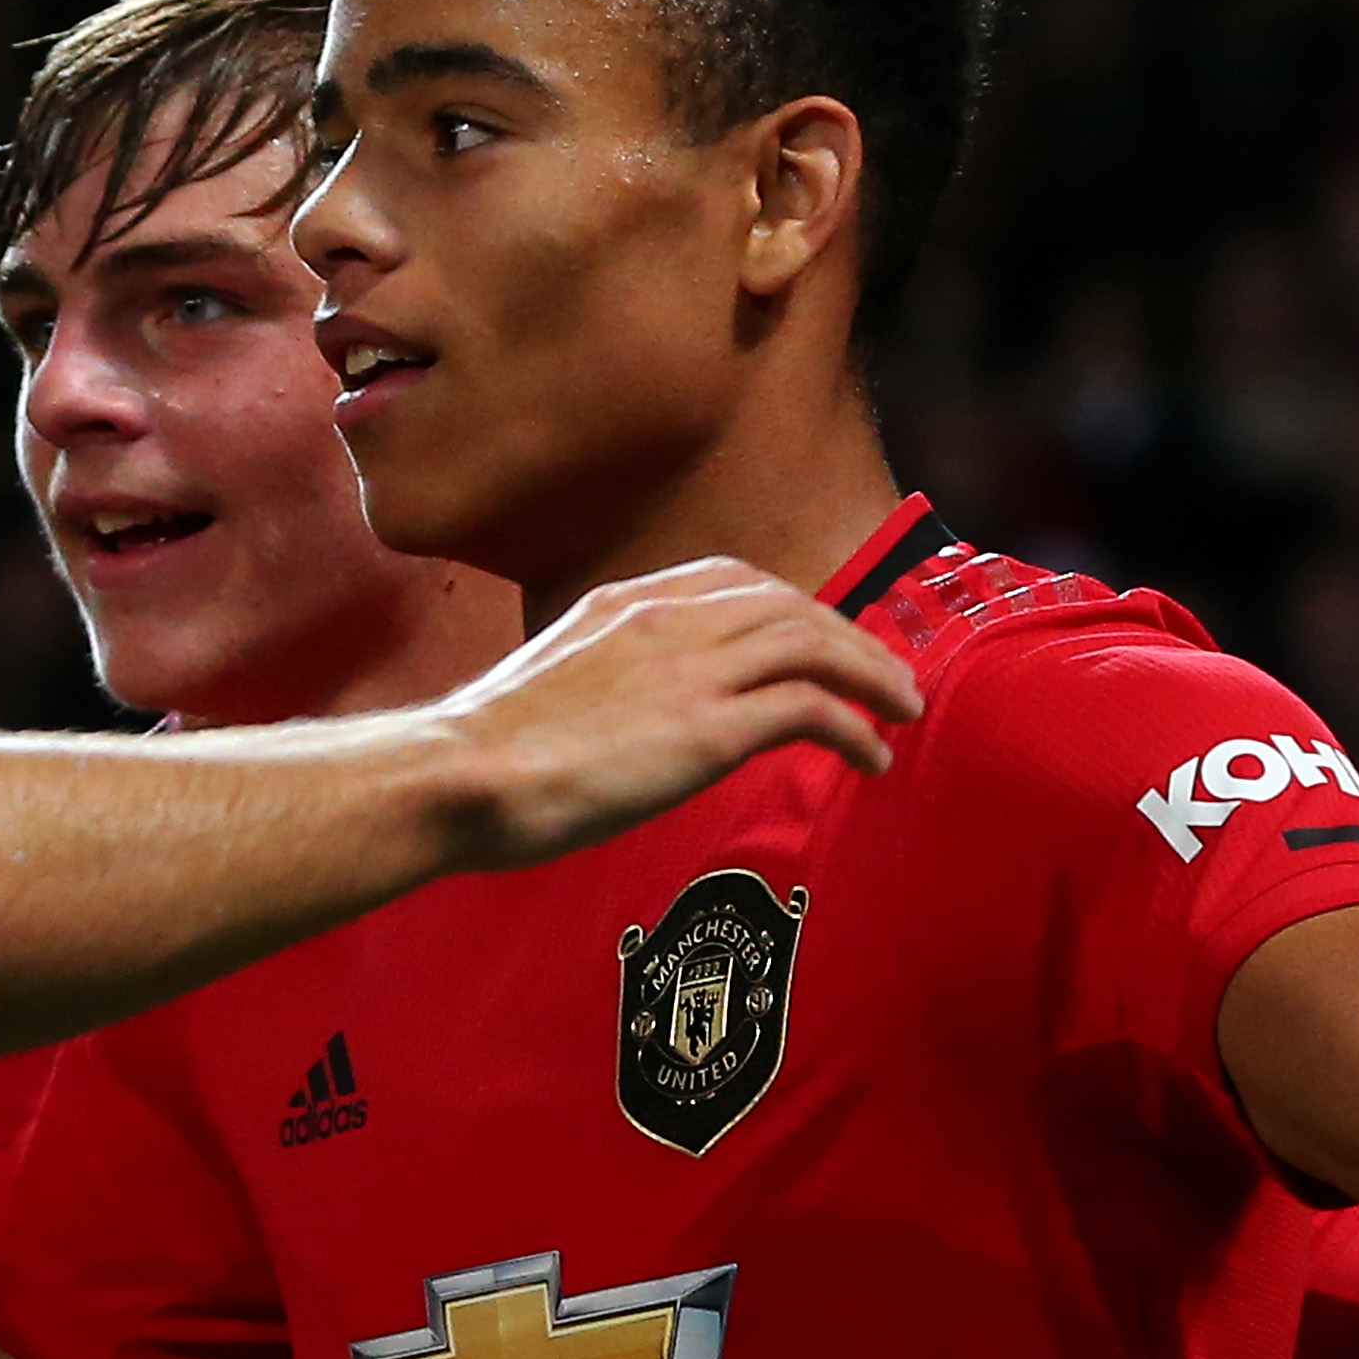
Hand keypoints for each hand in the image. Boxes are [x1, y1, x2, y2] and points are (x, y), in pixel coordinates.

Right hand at [438, 556, 923, 867]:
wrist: (457, 776)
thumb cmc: (479, 757)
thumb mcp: (544, 688)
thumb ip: (595, 684)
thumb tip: (614, 721)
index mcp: (622, 604)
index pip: (732, 581)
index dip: (791, 606)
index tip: (818, 638)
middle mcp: (665, 620)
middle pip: (789, 604)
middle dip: (848, 636)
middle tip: (886, 676)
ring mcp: (689, 670)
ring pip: (814, 643)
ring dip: (871, 673)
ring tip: (901, 709)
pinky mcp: (706, 728)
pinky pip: (811, 708)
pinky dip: (855, 726)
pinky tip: (872, 756)